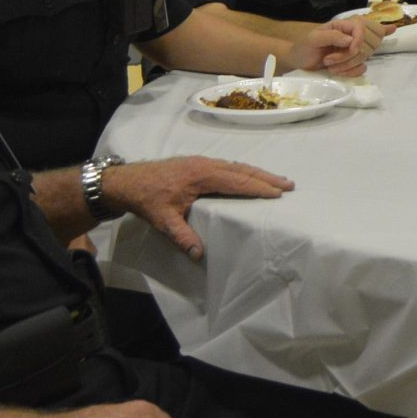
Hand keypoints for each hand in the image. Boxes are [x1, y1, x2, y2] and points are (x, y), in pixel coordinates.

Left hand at [104, 155, 293, 261]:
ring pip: (237, 166)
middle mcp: (206, 164)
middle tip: (289, 184)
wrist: (127, 181)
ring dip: (257, 173)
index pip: (237, 181)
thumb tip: (199, 254)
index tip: (278, 194)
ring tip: (277, 181)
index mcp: (202, 175)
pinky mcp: (198, 164)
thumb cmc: (146, 198)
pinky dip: (244, 172)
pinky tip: (249, 178)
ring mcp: (202, 162)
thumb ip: (182, 235)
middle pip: (243, 170)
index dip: (258, 187)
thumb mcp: (163, 220)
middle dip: (267, 177)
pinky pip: (228, 166)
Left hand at [294, 17, 381, 77]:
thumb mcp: (313, 39)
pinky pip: (362, 68)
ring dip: (347, 65)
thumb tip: (350, 40)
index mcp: (341, 26)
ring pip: (364, 58)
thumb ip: (331, 36)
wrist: (300, 63)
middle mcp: (349, 37)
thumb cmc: (304, 48)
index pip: (360, 27)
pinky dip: (352, 72)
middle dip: (348, 56)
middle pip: (365, 44)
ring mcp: (351, 51)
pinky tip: (338, 73)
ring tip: (329, 66)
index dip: (359, 39)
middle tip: (328, 60)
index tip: (351, 50)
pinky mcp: (352, 64)